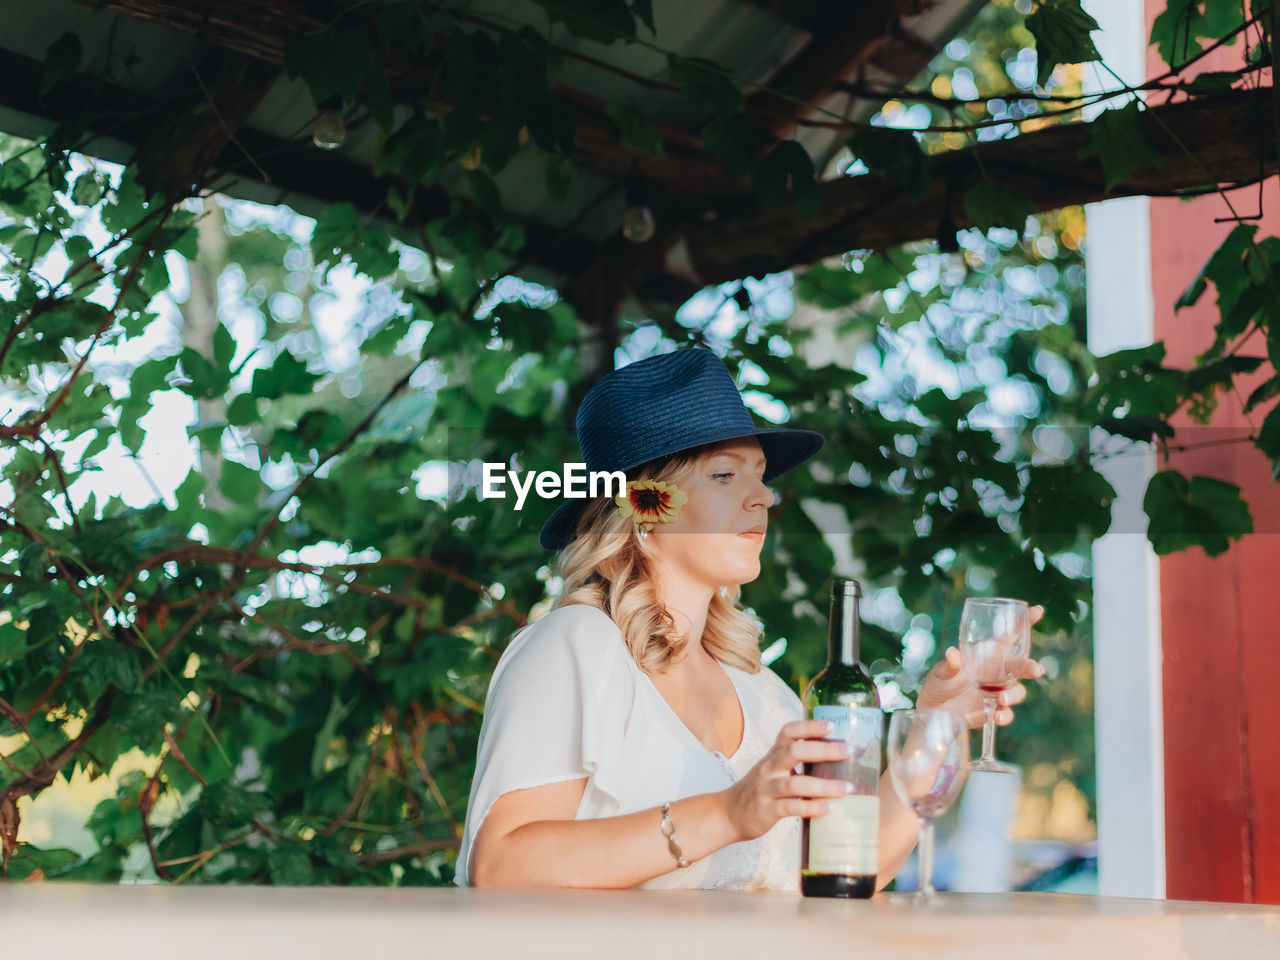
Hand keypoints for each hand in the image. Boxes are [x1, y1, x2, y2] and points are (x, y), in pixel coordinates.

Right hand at [720, 719, 851, 842]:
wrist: (729, 814)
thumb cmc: (759, 789)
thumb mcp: (773, 769)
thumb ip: (796, 762)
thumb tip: (835, 758)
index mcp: (773, 754)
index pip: (788, 732)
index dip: (810, 726)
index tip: (832, 725)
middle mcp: (769, 767)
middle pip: (794, 751)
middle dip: (823, 750)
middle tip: (848, 751)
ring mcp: (766, 789)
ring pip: (795, 783)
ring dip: (824, 785)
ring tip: (847, 788)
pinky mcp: (767, 810)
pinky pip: (791, 807)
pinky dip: (811, 807)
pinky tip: (828, 808)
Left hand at [916, 604, 1045, 728]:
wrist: (934, 710)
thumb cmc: (940, 682)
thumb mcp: (941, 671)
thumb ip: (949, 664)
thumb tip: (952, 653)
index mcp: (988, 654)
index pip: (1009, 636)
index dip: (1024, 622)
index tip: (1037, 610)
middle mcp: (997, 672)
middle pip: (1020, 666)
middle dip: (1031, 667)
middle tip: (1036, 670)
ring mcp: (997, 691)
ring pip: (1017, 691)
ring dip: (1014, 695)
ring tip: (1002, 699)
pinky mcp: (994, 709)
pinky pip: (1006, 713)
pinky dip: (1005, 715)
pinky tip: (997, 716)